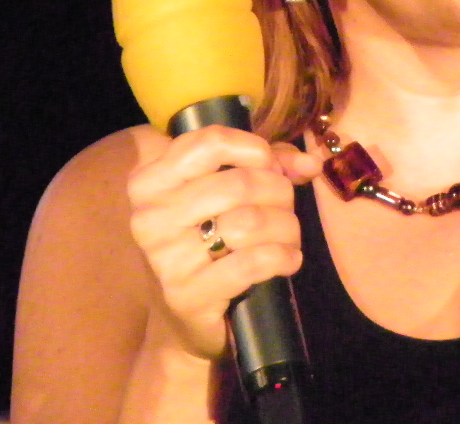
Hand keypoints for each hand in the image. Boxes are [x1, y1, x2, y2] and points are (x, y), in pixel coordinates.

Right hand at [127, 126, 319, 359]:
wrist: (186, 316)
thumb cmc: (209, 242)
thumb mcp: (229, 193)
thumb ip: (270, 166)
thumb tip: (310, 163)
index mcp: (151, 182)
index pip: (210, 143)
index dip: (254, 150)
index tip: (270, 166)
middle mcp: (149, 216)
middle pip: (239, 183)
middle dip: (279, 193)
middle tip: (285, 208)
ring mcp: (164, 258)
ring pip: (250, 221)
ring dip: (286, 227)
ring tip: (288, 236)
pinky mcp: (187, 295)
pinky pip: (253, 262)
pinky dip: (283, 257)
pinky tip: (289, 260)